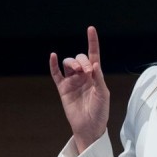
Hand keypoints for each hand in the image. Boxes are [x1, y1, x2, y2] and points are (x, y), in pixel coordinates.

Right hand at [49, 26, 110, 152]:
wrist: (89, 127)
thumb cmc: (100, 111)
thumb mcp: (103, 95)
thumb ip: (99, 79)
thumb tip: (94, 64)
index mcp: (95, 75)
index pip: (93, 55)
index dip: (92, 42)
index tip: (91, 29)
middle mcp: (83, 75)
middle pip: (80, 58)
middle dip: (82, 61)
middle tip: (86, 71)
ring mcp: (72, 81)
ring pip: (68, 64)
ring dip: (72, 63)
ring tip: (77, 70)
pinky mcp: (63, 88)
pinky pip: (56, 74)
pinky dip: (53, 65)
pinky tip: (53, 56)